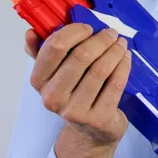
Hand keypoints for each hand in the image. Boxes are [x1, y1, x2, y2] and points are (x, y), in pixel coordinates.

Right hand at [26, 23, 131, 146]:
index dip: (74, 31)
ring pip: (100, 70)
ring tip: (121, 43)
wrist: (90, 130)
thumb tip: (31, 32)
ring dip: (114, 51)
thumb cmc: (74, 93)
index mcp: (39, 80)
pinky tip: (126, 57)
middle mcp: (53, 97)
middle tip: (112, 33)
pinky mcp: (98, 118)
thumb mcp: (55, 74)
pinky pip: (115, 84)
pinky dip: (123, 66)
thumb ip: (42, 51)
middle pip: (81, 57)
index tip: (88, 27)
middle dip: (101, 40)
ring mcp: (75, 110)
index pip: (54, 47)